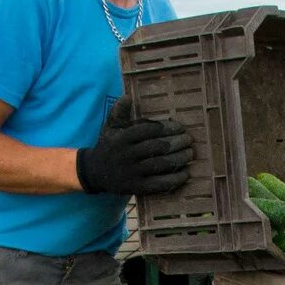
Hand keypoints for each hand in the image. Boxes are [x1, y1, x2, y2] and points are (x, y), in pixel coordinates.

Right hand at [74, 96, 192, 196]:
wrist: (94, 173)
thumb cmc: (109, 147)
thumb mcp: (110, 127)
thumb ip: (119, 112)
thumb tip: (127, 97)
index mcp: (122, 138)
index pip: (148, 130)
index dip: (167, 128)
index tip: (180, 127)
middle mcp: (126, 155)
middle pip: (157, 147)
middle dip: (177, 143)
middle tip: (189, 140)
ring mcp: (131, 173)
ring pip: (160, 165)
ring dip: (179, 159)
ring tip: (190, 154)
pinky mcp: (136, 188)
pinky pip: (159, 184)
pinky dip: (174, 179)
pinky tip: (186, 173)